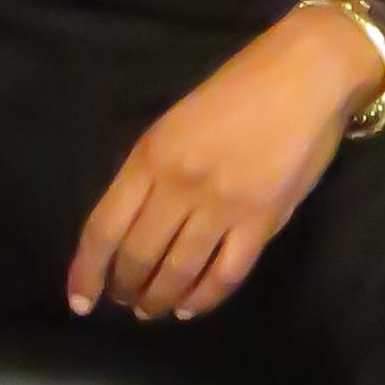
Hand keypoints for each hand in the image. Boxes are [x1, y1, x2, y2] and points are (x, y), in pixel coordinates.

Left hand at [67, 7, 384, 324]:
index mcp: (149, 157)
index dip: (87, 271)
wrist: (305, 74)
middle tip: (123, 301)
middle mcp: (178, 185)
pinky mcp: (262, 220)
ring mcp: (221, 206)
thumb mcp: (172, 124)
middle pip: (137, 256)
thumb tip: (130, 225)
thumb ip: (150, 173)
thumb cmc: (237, 90)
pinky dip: (204, 299)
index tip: (79, 301)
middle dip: (124, 288)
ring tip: (150, 310)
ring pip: (178, 271)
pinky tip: (190, 309)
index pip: (103, 228)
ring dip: (159, 299)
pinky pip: (226, 274)